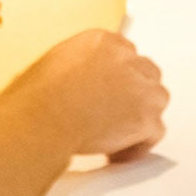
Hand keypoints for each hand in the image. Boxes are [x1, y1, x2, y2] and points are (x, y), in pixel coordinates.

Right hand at [27, 28, 168, 161]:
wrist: (45, 116)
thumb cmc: (37, 95)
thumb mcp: (53, 63)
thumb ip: (74, 66)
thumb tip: (71, 83)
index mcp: (103, 41)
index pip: (125, 52)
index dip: (119, 76)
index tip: (110, 90)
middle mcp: (127, 60)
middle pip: (146, 73)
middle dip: (135, 92)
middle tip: (115, 113)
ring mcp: (141, 89)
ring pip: (157, 100)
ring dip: (142, 115)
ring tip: (118, 134)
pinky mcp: (146, 119)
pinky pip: (155, 132)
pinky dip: (139, 145)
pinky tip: (118, 154)